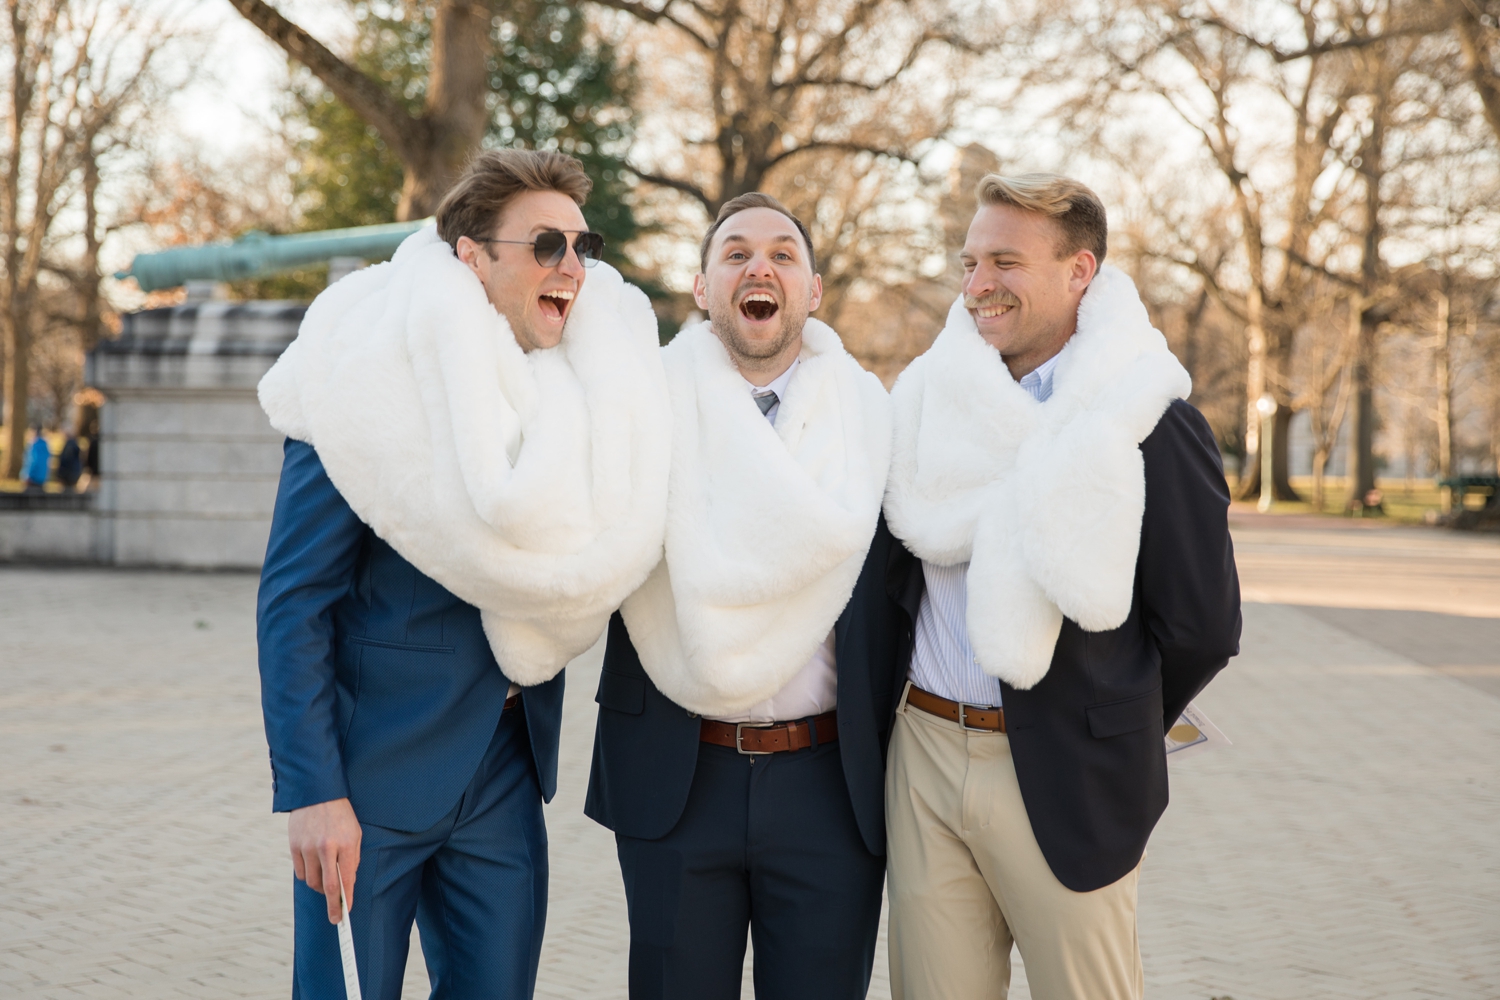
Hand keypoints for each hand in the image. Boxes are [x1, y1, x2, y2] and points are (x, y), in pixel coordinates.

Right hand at [288, 798, 361, 923]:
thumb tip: (347, 884)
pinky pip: (300, 872)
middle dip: (332, 905)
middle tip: (335, 917)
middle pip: (326, 887)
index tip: (345, 913)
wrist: (317, 793)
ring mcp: (307, 848)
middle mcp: (324, 848)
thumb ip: (352, 859)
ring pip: (311, 882)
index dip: (346, 899)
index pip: (345, 880)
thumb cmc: (341, 816)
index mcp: (344, 844)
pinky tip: (315, 871)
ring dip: (320, 887)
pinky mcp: (294, 846)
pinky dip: (308, 876)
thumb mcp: (354, 834)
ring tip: (326, 882)